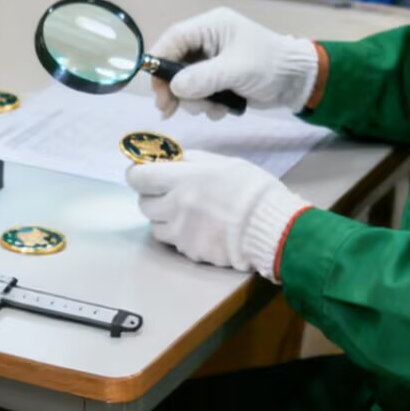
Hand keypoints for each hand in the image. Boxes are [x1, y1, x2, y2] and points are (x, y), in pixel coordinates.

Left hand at [127, 151, 310, 279]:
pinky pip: (174, 241)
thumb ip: (193, 161)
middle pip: (143, 203)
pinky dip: (179, 234)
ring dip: (163, 218)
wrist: (272, 226)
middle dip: (151, 197)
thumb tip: (171, 159)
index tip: (143, 173)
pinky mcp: (189, 251)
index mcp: (183, 179)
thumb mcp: (225, 163)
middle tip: (168, 193)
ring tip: (186, 212)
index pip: (139, 177)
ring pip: (154, 225)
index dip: (137, 175)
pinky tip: (199, 228)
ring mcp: (181, 231)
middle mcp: (176, 206)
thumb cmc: (253, 189)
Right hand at [149, 8, 319, 119]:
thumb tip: (175, 88)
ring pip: (185, 83)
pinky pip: (198, 93)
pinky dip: (206, 105)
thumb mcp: (237, 70)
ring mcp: (211, 62)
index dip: (158, 62)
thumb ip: (204, 77)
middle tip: (170, 110)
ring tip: (213, 108)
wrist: (297, 81)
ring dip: (194, 101)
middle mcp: (207, 41)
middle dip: (174, 89)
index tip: (155, 89)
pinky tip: (222, 110)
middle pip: (174, 64)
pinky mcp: (217, 79)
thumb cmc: (271, 65)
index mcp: (211, 27)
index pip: (173, 39)